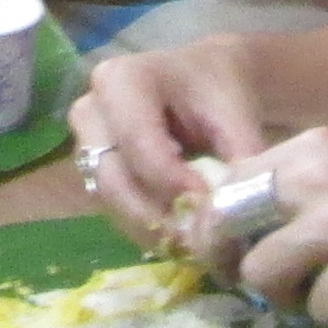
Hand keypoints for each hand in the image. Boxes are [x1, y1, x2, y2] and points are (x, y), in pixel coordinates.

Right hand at [68, 38, 282, 254]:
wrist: (204, 82)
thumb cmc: (218, 91)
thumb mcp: (236, 114)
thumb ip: (240, 157)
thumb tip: (241, 211)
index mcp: (121, 80)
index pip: (138, 141)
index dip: (172, 181)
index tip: (209, 209)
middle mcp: (91, 112)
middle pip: (114, 179)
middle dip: (158, 218)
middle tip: (203, 243)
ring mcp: (86, 145)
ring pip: (111, 203)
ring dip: (153, 231)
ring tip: (198, 247)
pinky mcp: (94, 174)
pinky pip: (115, 211)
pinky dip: (149, 230)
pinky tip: (183, 240)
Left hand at [218, 127, 327, 327]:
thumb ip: (300, 192)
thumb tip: (226, 226)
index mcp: (316, 149)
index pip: (231, 180)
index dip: (219, 223)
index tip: (231, 250)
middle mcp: (319, 178)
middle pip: (227, 222)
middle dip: (230, 260)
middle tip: (257, 284)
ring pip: (262, 275)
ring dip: (293, 296)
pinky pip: (317, 311)